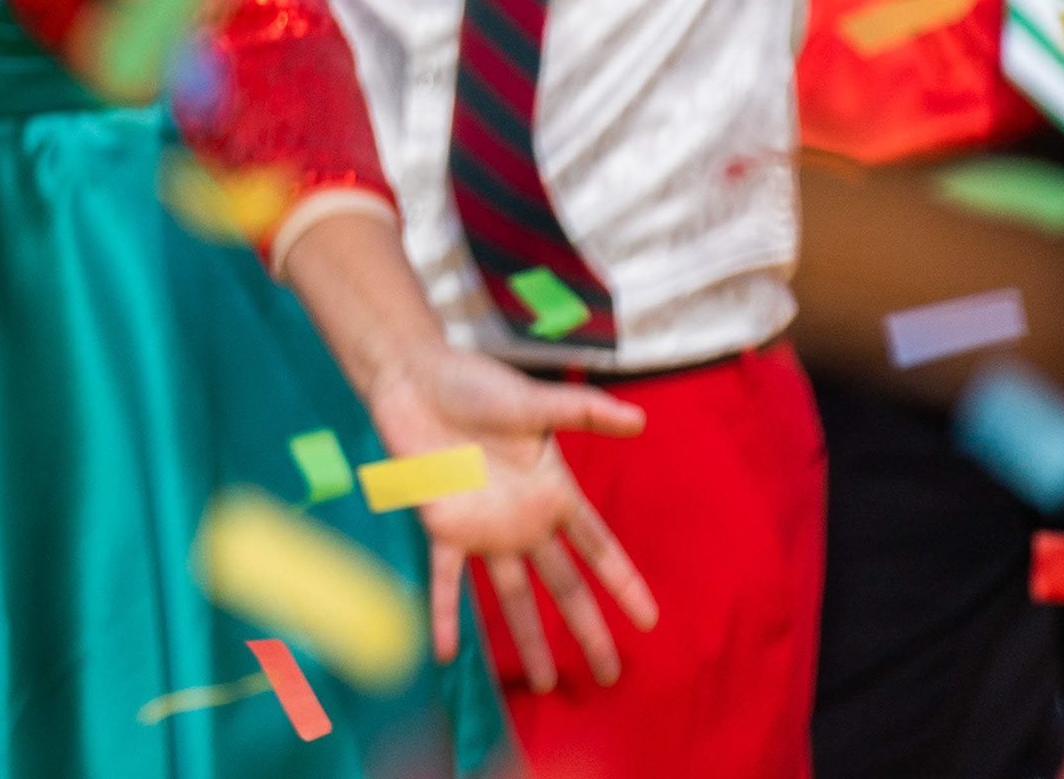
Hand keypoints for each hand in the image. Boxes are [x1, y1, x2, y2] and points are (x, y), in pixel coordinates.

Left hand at [361, 344, 655, 685]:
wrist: (413, 378)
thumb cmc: (475, 384)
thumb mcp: (533, 401)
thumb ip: (583, 413)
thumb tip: (639, 420)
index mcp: (552, 492)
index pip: (598, 548)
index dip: (623, 582)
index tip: (650, 621)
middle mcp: (523, 520)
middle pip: (563, 585)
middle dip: (587, 630)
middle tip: (609, 675)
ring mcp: (484, 528)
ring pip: (512, 595)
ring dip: (527, 639)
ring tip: (543, 685)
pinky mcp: (442, 525)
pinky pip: (445, 579)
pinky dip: (444, 615)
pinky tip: (444, 654)